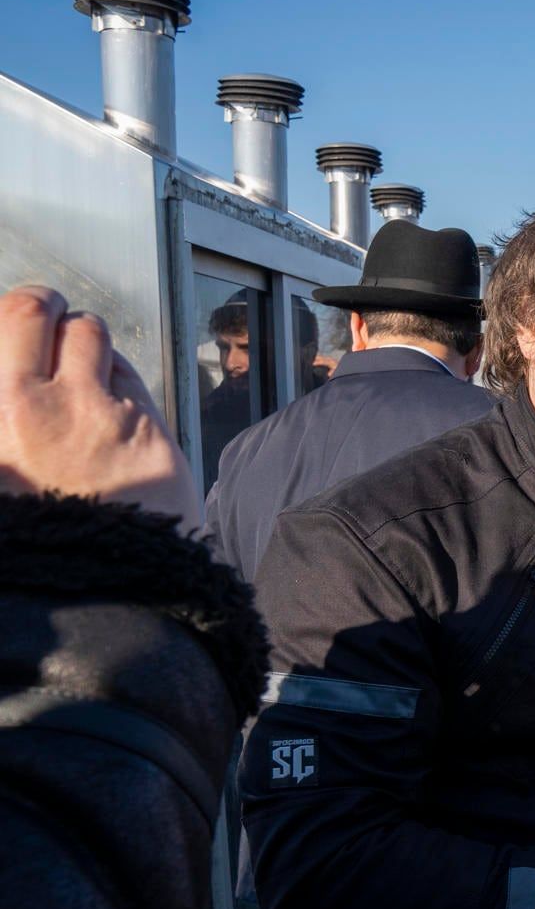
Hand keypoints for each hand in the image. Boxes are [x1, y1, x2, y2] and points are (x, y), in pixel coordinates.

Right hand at [0, 286, 199, 532]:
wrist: (101, 603)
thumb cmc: (42, 546)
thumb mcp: (10, 478)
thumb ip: (13, 421)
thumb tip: (15, 385)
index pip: (1, 326)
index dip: (5, 318)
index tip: (13, 319)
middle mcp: (29, 405)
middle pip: (32, 311)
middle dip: (40, 305)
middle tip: (45, 310)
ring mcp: (91, 411)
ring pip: (90, 334)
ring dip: (85, 338)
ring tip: (81, 359)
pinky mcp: (146, 427)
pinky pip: (130, 377)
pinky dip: (120, 379)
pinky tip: (114, 402)